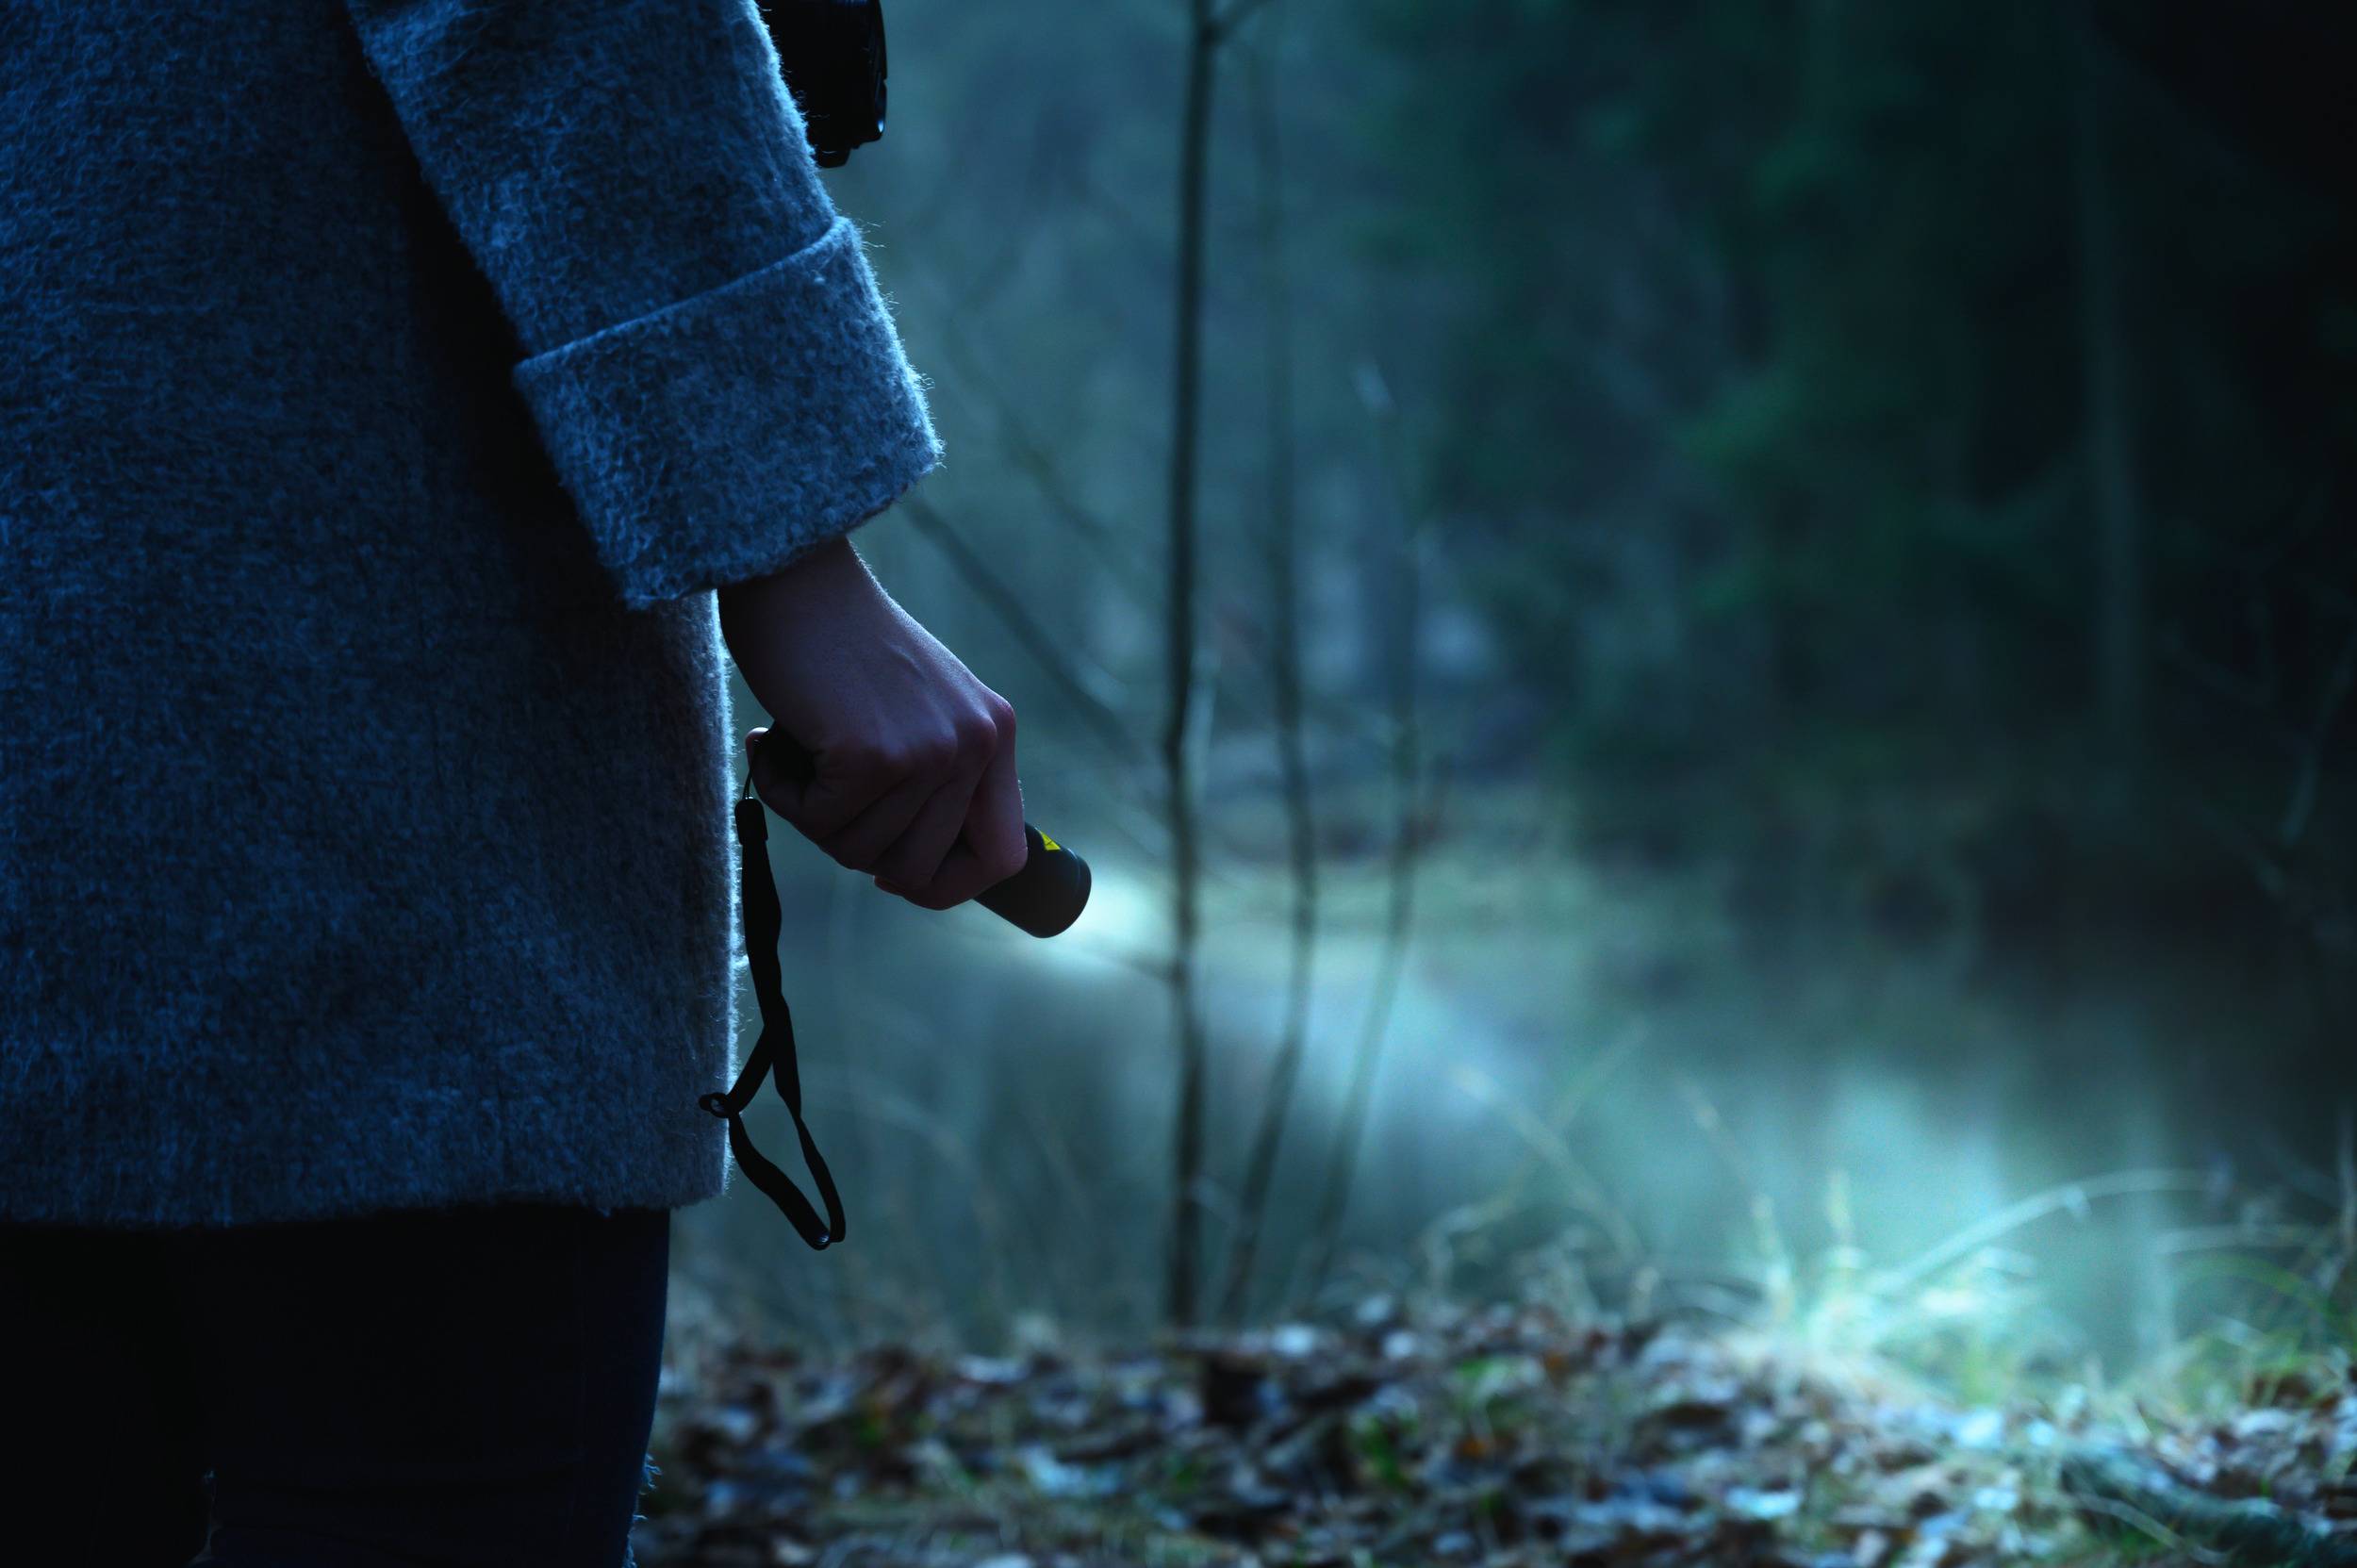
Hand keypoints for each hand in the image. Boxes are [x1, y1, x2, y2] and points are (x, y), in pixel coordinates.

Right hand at [717, 536, 1024, 909]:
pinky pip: (819, 824)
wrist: (792, 574)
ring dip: (811, 814)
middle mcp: (977, 743)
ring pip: (861, 852)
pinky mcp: (874, 754)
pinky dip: (781, 793)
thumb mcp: (917, 705)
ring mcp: (931, 751)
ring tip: (796, 749)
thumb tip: (913, 870)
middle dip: (856, 846)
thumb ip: (934, 773)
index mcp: (994, 733)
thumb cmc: (836, 641)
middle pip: (918, 870)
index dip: (945, 883)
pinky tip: (771, 741)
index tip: (892, 872)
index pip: (1003, 856)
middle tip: (821, 790)